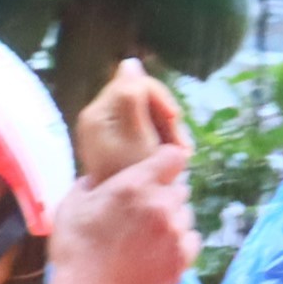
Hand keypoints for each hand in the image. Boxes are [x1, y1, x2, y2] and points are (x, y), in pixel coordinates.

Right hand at [43, 140, 196, 283]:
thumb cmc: (75, 249)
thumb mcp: (72, 205)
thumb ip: (90, 183)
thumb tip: (98, 177)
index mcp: (135, 185)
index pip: (174, 156)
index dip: (167, 161)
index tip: (159, 169)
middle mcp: (161, 205)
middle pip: (180, 188)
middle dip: (165, 194)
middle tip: (145, 209)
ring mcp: (176, 233)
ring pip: (187, 215)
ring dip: (174, 218)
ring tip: (151, 233)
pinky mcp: (183, 259)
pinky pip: (192, 239)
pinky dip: (181, 241)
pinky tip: (161, 249)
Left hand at [70, 59, 186, 184]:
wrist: (124, 221)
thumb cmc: (133, 178)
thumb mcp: (137, 135)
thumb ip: (133, 95)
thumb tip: (129, 63)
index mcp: (99, 114)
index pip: (135, 84)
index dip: (161, 99)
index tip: (177, 121)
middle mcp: (99, 121)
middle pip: (141, 101)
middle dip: (166, 120)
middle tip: (182, 149)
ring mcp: (109, 136)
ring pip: (147, 118)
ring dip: (168, 133)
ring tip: (181, 157)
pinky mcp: (119, 150)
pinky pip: (144, 134)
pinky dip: (161, 144)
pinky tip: (172, 160)